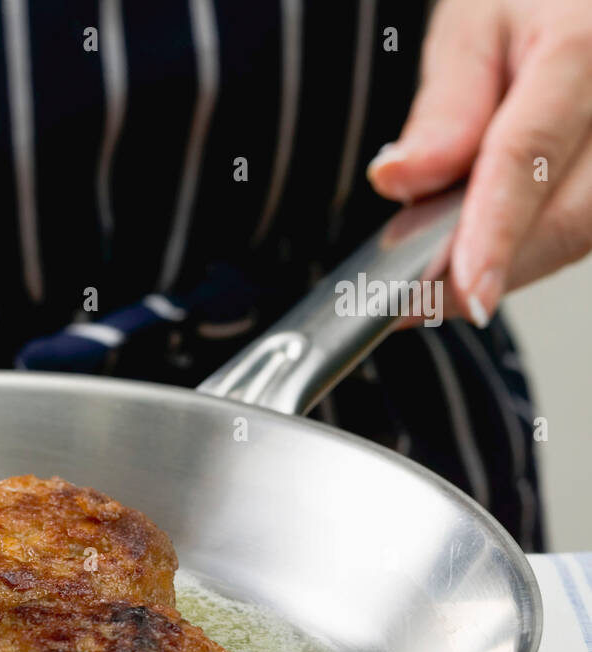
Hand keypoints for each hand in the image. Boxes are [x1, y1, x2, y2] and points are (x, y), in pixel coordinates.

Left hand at [367, 0, 591, 325]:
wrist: (575, 0)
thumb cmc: (528, 0)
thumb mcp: (468, 28)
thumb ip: (442, 109)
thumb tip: (400, 179)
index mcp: (583, 40)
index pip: (529, 154)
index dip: (492, 233)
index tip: (463, 290)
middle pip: (568, 212)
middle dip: (489, 266)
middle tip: (414, 299)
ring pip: (582, 231)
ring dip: (509, 263)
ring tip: (438, 276)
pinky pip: (587, 224)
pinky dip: (532, 246)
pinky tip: (485, 249)